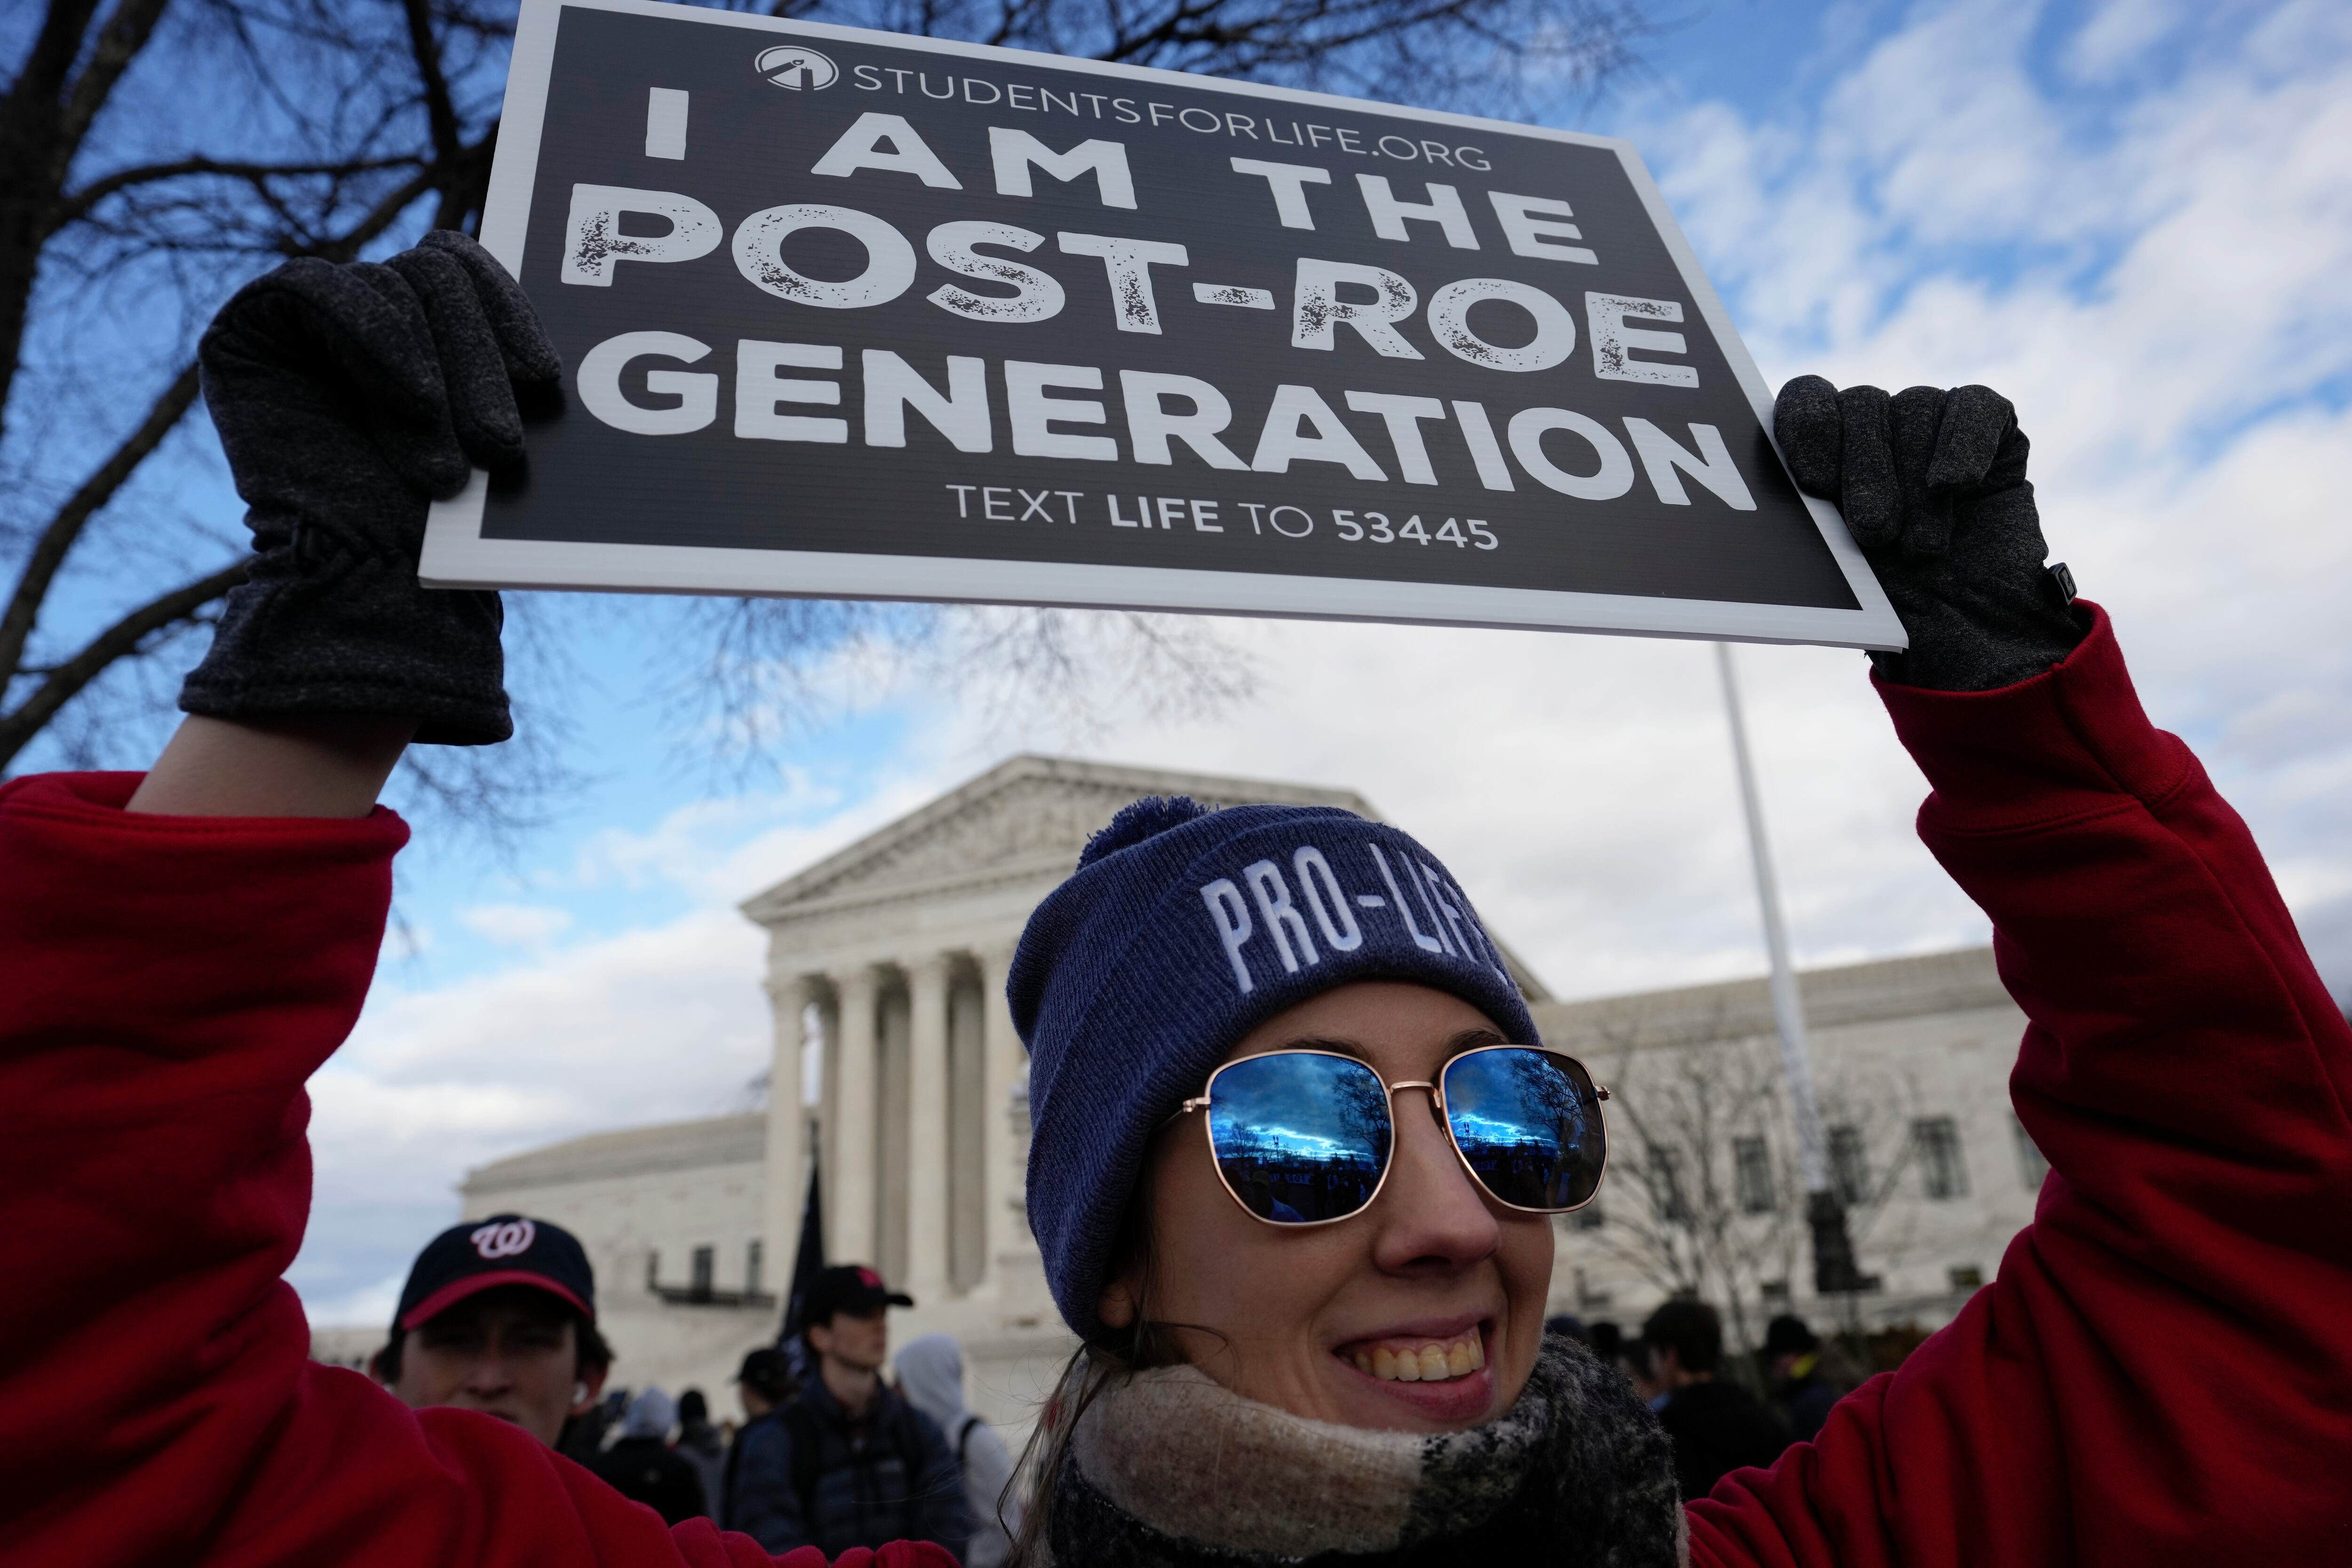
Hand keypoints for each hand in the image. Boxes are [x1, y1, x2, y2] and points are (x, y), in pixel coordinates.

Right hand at [177, 230, 560, 742]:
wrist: (374, 587)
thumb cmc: (448, 523)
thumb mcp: (498, 425)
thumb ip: (511, 358)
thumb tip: (587, 308)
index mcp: (427, 318)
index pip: (470, 265)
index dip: (511, 309)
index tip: (544, 379)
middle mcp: (367, 306)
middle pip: (438, 271)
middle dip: (477, 357)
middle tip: (501, 446)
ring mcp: (307, 313)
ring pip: (394, 284)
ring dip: (435, 377)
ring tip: (447, 467)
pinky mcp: (254, 327)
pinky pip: (319, 289)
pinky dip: (378, 341)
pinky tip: (413, 402)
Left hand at [1773, 377, 2083, 690]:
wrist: (1968, 631)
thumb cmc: (1889, 603)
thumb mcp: (1832, 571)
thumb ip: (1801, 526)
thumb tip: (1758, 496)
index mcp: (1826, 449)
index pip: (1805, 400)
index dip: (1806, 427)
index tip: (1813, 482)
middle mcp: (1876, 425)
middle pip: (1861, 405)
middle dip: (1865, 471)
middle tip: (1873, 533)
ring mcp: (1934, 422)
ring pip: (1917, 406)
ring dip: (1914, 480)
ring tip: (1921, 547)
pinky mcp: (1994, 428)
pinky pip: (1976, 407)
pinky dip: (1965, 444)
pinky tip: (1956, 484)